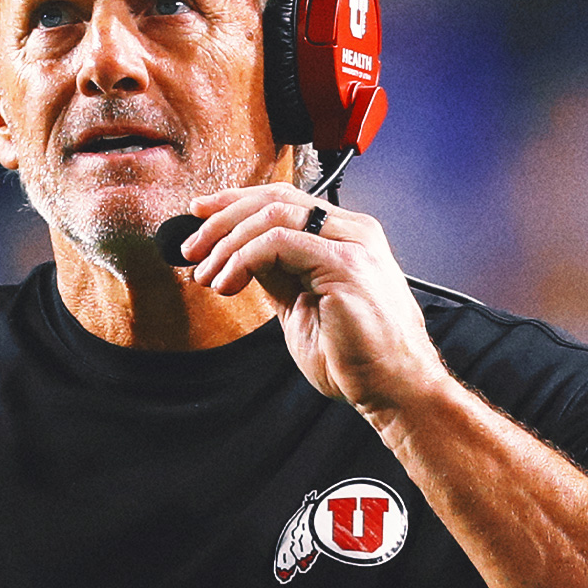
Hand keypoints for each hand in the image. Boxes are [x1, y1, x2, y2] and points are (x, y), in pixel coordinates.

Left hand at [182, 184, 447, 409]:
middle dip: (222, 218)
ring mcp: (353, 246)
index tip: (201, 216)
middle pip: (275, 198)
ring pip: (272, 215)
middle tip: (192, 247)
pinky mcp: (345, 266)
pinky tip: (229, 282)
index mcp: (348, 237)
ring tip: (208, 274)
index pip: (284, 200)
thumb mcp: (303, 305)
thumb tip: (240, 257)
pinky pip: (278, 243)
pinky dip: (243, 259)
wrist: (395, 389)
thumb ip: (278, 275)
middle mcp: (354, 233)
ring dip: (227, 242)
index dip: (236, 203)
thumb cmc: (358, 357)